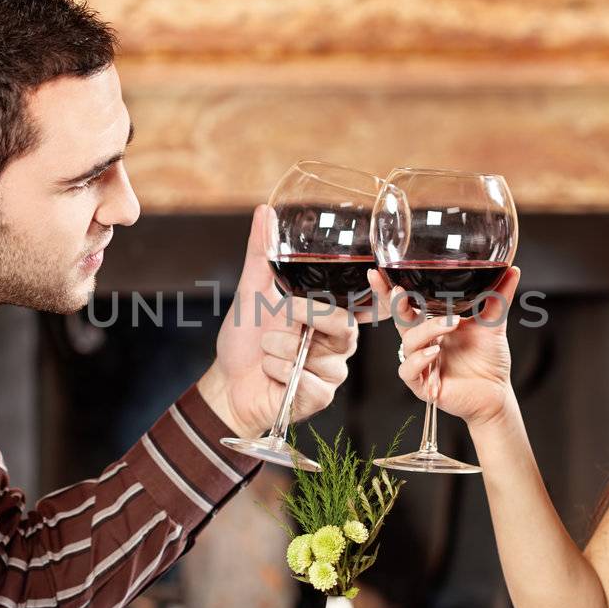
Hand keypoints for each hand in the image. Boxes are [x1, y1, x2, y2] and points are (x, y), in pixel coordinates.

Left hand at [200, 205, 365, 437]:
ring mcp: (332, 371)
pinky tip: (270, 374)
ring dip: (279, 348)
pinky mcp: (320, 396)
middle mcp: (337, 342)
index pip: (369, 304)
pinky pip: (307, 380)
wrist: (226, 383)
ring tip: (266, 351)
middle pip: (345, 325)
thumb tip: (263, 211)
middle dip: (311, 316)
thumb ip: (261, 253)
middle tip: (285, 311)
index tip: (374, 276)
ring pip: (319, 353)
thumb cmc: (245, 340)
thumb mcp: (252, 291)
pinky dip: (278, 371)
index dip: (382, 294)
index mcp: (330, 315)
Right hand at [368, 266, 520, 428]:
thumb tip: (512, 269)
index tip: (379, 272)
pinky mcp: (423, 386)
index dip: (390, 291)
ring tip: (449, 325)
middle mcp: (423, 343)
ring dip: (426, 331)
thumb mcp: (493, 324)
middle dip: (394, 304)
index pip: (407, 305)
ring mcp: (421, 364)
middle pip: (398, 320)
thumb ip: (498, 296)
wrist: (497, 392)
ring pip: (409, 343)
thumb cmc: (489, 360)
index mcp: (432, 326)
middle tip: (400, 291)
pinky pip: (410, 370)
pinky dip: (419, 360)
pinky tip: (434, 353)